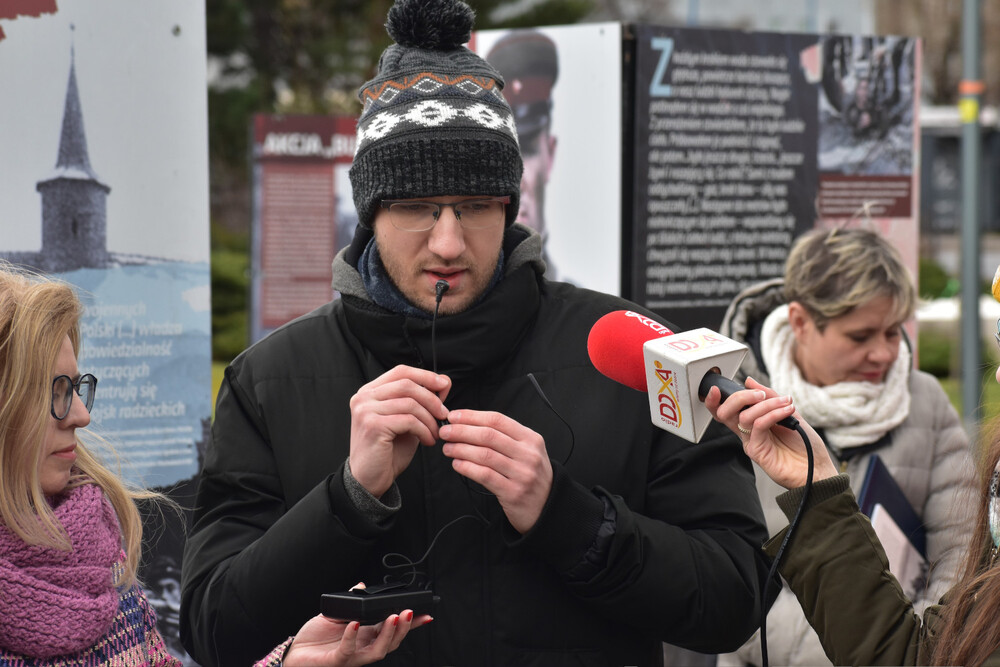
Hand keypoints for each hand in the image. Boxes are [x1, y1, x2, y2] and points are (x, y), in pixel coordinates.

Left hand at [282, 610, 430, 666]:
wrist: (294, 654)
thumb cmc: (315, 639)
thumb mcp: (336, 614)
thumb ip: (351, 600)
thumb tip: (361, 585)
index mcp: (366, 636)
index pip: (393, 630)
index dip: (411, 625)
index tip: (426, 615)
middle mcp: (362, 648)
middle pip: (391, 643)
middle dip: (403, 628)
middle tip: (408, 612)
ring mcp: (351, 656)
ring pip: (378, 651)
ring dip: (388, 634)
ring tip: (393, 617)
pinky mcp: (335, 661)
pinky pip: (348, 651)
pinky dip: (352, 637)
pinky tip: (355, 623)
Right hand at [349, 365, 450, 496]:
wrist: (370, 478)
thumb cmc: (388, 450)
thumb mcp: (408, 420)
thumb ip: (421, 400)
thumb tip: (444, 381)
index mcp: (370, 391)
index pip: (401, 371)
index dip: (425, 375)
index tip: (443, 385)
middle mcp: (364, 397)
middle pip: (407, 385)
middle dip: (432, 399)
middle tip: (444, 415)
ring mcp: (366, 410)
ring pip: (410, 403)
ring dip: (429, 419)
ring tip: (435, 432)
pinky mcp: (372, 425)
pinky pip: (408, 420)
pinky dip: (424, 430)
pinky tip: (428, 441)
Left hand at [440, 410, 551, 532]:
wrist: (547, 507)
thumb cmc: (530, 476)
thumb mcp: (527, 451)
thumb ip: (505, 438)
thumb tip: (469, 425)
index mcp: (531, 439)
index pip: (497, 420)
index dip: (472, 416)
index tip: (454, 416)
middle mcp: (529, 454)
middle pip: (488, 436)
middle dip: (462, 431)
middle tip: (445, 432)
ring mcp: (522, 474)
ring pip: (484, 455)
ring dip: (461, 449)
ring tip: (448, 448)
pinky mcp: (513, 492)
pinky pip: (484, 475)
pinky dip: (467, 468)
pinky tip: (457, 464)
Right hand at [703, 377, 837, 488]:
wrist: (818, 469)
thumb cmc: (805, 444)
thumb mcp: (788, 411)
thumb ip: (769, 396)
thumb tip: (750, 382)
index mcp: (751, 423)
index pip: (726, 410)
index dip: (715, 400)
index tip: (716, 388)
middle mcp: (747, 432)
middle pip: (726, 412)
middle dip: (740, 397)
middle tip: (761, 394)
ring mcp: (751, 442)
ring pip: (745, 416)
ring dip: (767, 404)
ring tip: (785, 402)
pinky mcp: (757, 451)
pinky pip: (758, 426)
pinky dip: (772, 414)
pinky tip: (787, 411)